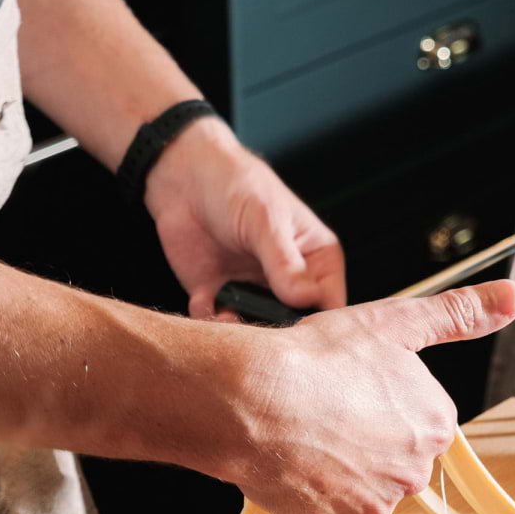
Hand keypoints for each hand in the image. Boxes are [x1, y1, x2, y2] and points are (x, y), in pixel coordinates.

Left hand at [145, 117, 347, 317]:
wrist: (184, 177)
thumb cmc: (237, 185)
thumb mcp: (266, 219)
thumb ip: (285, 262)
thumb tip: (306, 299)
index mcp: (316, 258)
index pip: (330, 302)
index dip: (321, 323)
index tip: (303, 336)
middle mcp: (288, 279)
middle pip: (295, 323)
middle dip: (278, 332)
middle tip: (261, 333)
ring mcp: (252, 288)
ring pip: (257, 328)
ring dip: (242, 331)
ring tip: (229, 317)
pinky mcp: (217, 295)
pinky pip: (219, 323)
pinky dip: (212, 323)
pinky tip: (205, 303)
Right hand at [217, 281, 514, 513]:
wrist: (254, 398)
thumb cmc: (318, 359)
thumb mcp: (396, 322)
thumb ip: (459, 313)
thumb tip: (513, 298)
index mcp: (435, 424)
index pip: (421, 421)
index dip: (384, 403)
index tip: (356, 390)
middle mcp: (415, 471)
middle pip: (396, 459)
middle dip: (368, 441)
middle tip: (330, 412)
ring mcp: (376, 507)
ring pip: (364, 490)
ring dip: (342, 471)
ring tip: (310, 435)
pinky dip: (316, 498)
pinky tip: (299, 466)